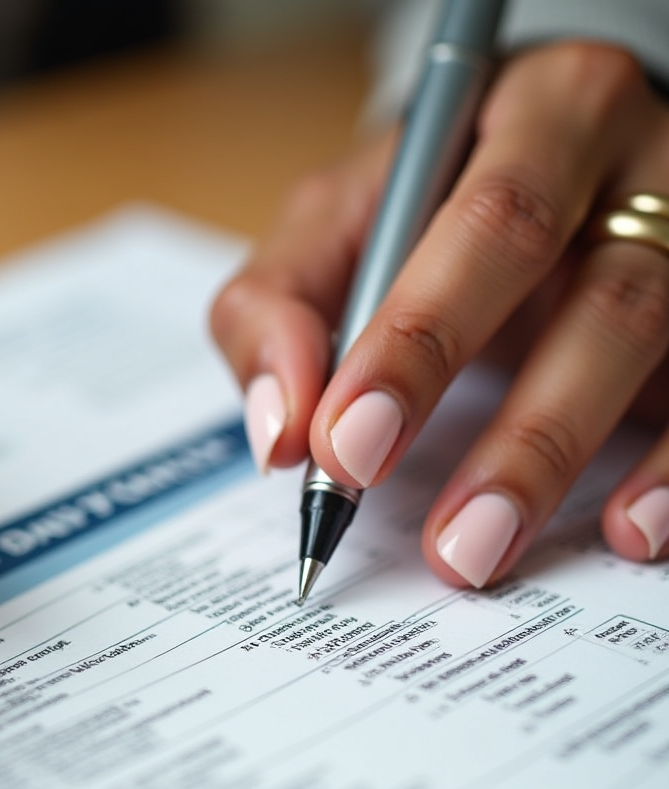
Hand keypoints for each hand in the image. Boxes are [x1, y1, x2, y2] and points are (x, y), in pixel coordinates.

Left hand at [211, 41, 668, 586]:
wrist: (525, 165)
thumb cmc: (417, 205)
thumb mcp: (330, 229)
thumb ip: (277, 309)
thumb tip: (282, 430)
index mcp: (533, 117)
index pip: (487, 224)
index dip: (418, 341)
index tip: (347, 446)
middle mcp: (635, 166)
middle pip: (601, 292)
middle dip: (519, 430)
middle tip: (449, 537)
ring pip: (652, 351)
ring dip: (569, 466)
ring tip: (488, 551)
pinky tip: (627, 529)